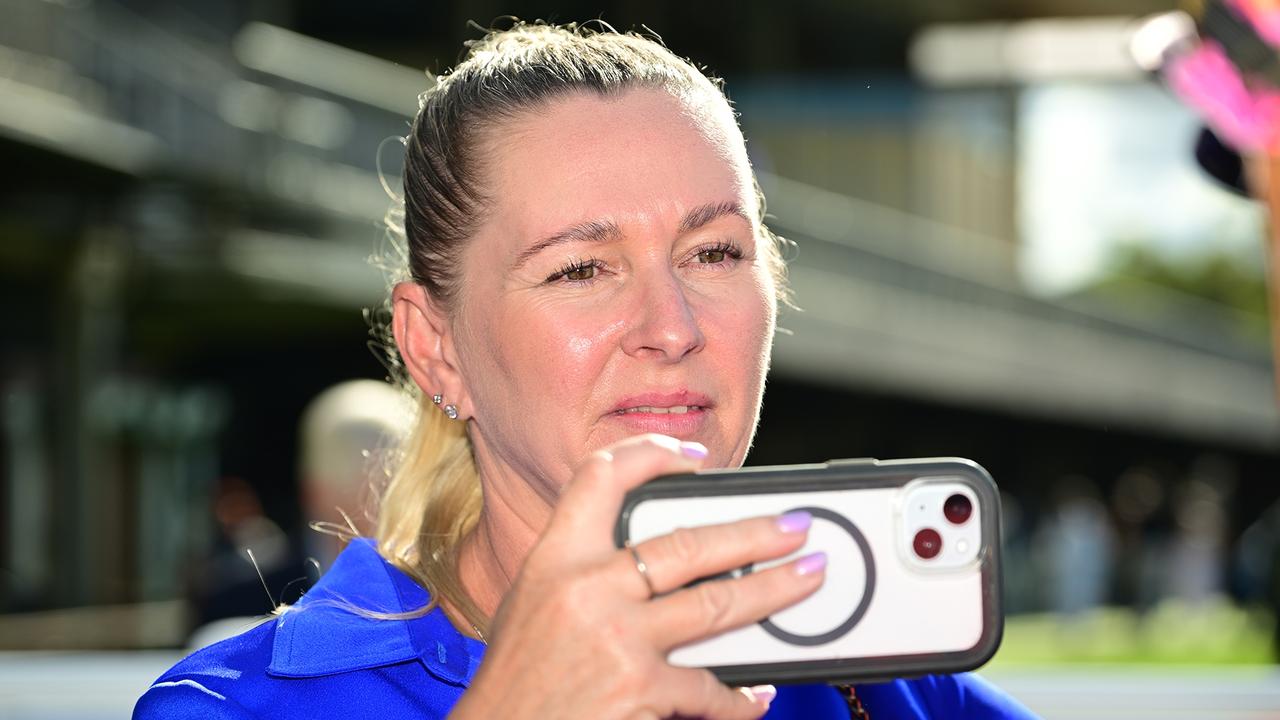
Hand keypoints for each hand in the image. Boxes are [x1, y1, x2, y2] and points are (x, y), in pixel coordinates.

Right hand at [450, 434, 824, 719]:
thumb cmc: (516, 678)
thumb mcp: (531, 603)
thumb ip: (585, 572)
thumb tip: (663, 559)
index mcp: (556, 557)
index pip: (602, 476)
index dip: (653, 453)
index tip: (694, 456)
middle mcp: (587, 588)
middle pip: (688, 542)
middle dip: (754, 532)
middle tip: (794, 525)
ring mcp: (617, 638)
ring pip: (716, 604)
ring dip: (773, 590)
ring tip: (806, 577)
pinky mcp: (639, 689)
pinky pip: (709, 686)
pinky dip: (739, 695)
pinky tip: (756, 694)